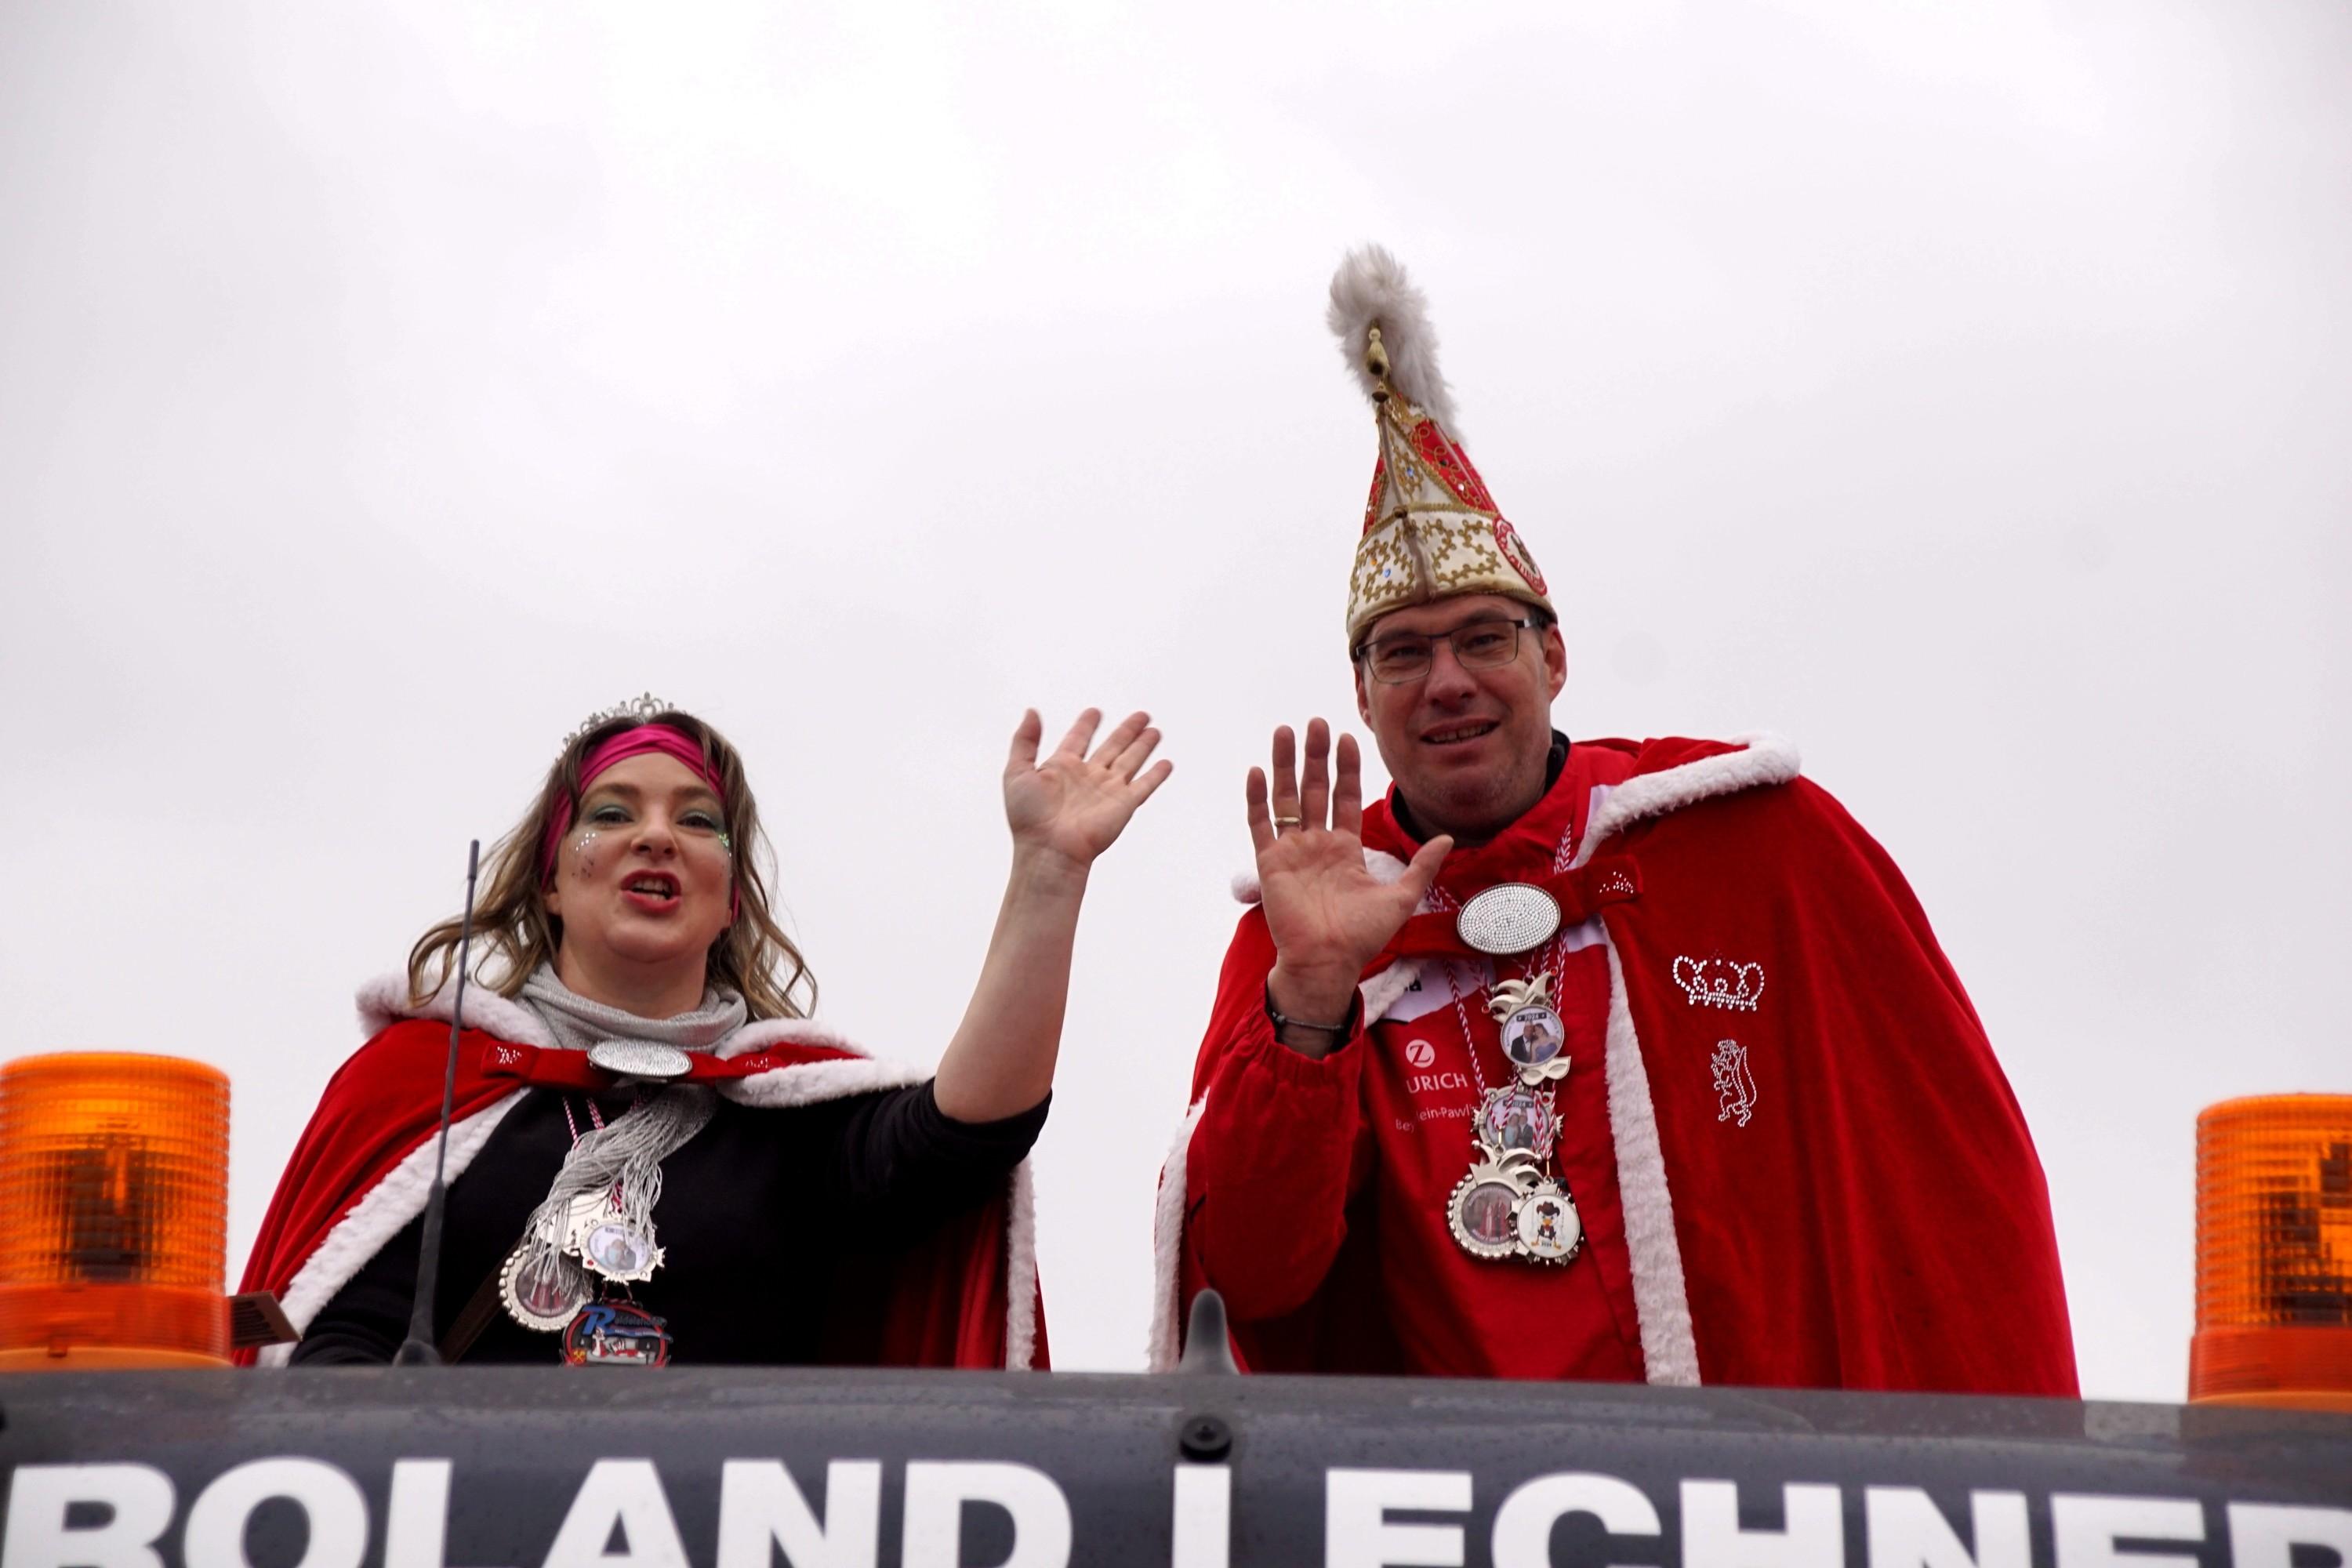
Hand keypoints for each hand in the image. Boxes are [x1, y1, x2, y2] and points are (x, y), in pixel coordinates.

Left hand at [1003, 708, 1171, 871]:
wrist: (1050, 850)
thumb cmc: (1029, 818)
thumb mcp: (1016, 771)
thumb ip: (1024, 740)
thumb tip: (1031, 711)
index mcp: (1062, 767)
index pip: (1078, 739)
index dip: (1086, 725)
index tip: (1095, 712)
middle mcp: (1088, 777)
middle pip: (1112, 746)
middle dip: (1126, 730)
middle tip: (1142, 715)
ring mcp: (1107, 790)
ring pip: (1131, 760)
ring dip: (1143, 746)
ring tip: (1155, 731)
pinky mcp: (1124, 804)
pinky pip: (1144, 785)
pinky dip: (1157, 774)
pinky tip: (1166, 763)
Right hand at [1248, 720, 1449, 1029]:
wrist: (1329, 962)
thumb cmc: (1362, 937)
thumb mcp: (1401, 897)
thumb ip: (1422, 866)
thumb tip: (1447, 837)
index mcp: (1345, 849)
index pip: (1344, 798)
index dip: (1346, 768)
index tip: (1348, 738)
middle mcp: (1317, 844)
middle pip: (1314, 789)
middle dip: (1316, 756)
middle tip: (1316, 722)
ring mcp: (1291, 851)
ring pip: (1286, 798)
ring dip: (1285, 765)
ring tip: (1285, 730)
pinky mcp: (1269, 863)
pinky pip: (1261, 824)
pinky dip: (1257, 798)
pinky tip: (1257, 771)